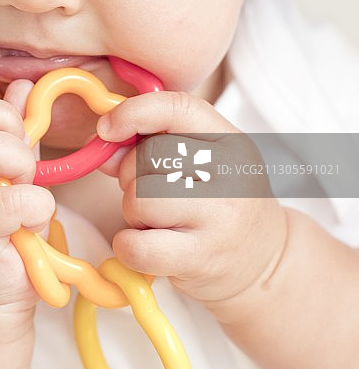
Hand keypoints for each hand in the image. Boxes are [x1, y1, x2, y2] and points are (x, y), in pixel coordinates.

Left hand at [96, 91, 287, 304]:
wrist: (264, 260)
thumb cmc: (220, 201)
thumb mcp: (201, 160)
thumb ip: (152, 144)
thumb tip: (103, 147)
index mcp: (229, 141)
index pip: (176, 107)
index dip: (133, 113)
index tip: (108, 128)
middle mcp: (230, 176)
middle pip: (150, 155)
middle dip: (131, 174)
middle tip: (148, 192)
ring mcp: (219, 219)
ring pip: (139, 199)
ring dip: (132, 211)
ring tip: (154, 220)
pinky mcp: (201, 259)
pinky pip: (137, 247)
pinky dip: (128, 246)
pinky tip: (147, 245)